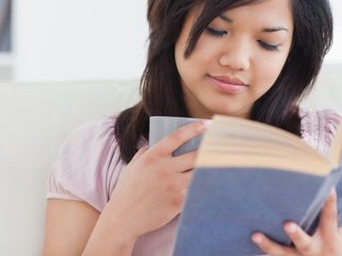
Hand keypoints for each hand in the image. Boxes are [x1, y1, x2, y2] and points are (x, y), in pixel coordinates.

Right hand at [105, 119, 207, 239]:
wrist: (123, 217)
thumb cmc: (128, 189)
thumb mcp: (134, 164)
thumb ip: (148, 151)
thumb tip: (162, 142)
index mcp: (153, 156)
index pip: (177, 137)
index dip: (194, 128)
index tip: (206, 124)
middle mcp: (164, 169)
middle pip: (195, 155)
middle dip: (208, 149)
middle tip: (218, 146)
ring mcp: (172, 186)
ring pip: (198, 173)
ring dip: (208, 168)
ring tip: (218, 164)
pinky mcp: (178, 203)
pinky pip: (195, 191)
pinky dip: (202, 186)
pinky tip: (209, 183)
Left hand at [251, 187, 341, 255]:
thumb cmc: (331, 240)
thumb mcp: (337, 230)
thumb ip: (328, 211)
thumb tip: (324, 181)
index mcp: (330, 238)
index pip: (330, 218)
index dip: (330, 203)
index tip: (329, 187)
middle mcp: (314, 249)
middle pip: (304, 242)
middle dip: (295, 234)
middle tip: (287, 224)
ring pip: (282, 252)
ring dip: (268, 244)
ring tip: (255, 235)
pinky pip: (273, 255)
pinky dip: (263, 247)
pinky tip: (250, 237)